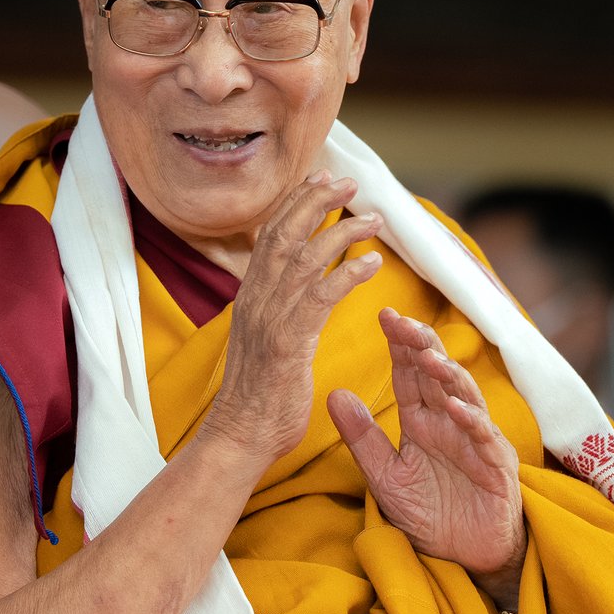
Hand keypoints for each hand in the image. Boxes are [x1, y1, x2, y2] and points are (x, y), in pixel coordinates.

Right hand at [206, 172, 382, 471]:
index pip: (270, 235)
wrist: (240, 435)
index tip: (320, 179)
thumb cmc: (258, 395)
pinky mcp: (288, 342)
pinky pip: (321, 297)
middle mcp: (256, 298)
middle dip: (316, 201)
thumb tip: (292, 289)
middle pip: (285, 234)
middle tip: (347, 182)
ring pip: (305, 258)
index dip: (295, 203)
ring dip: (342, 232)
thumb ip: (275, 309)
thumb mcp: (262, 340)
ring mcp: (270, 318)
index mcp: (250, 296)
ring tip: (374, 218)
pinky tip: (372, 264)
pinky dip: (347, 275)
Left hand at [327, 308, 525, 610]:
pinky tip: (453, 408)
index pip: (409, 373)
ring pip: (464, 396)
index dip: (399, 344)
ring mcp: (475, 441)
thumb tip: (333, 394)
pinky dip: (470, 421)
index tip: (383, 314)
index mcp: (421, 421)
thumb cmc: (428, 514)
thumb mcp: (384, 476)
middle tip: (402, 321)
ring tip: (428, 356)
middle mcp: (448, 423)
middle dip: (421, 345)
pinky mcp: (496, 467)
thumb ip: (361, 438)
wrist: (465, 560)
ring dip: (447, 375)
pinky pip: (484, 438)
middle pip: (436, 373)